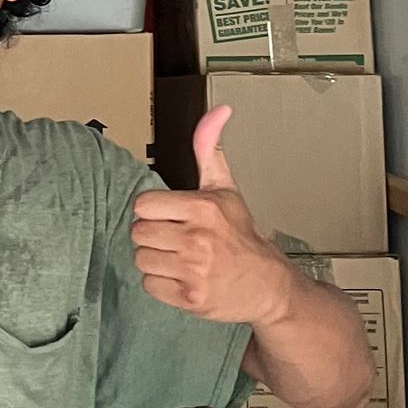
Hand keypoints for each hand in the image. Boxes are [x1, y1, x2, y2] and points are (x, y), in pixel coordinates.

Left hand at [129, 107, 297, 327]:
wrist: (268, 285)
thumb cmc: (241, 236)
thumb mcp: (225, 188)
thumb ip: (209, 149)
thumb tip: (218, 110)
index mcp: (202, 207)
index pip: (142, 206)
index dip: (154, 212)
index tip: (171, 217)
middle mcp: (198, 238)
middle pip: (138, 233)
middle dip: (153, 236)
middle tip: (176, 240)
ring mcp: (194, 270)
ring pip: (141, 259)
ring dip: (156, 261)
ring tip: (179, 259)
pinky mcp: (191, 298)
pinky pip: (150, 286)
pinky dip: (161, 285)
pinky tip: (182, 278)